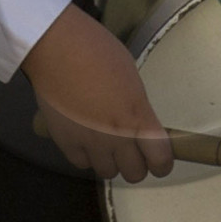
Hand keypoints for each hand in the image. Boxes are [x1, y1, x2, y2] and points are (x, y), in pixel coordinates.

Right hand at [24, 4, 172, 183]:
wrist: (58, 47)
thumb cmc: (98, 51)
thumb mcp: (131, 78)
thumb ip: (137, 107)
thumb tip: (137, 122)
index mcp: (138, 116)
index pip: (160, 160)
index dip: (162, 164)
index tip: (159, 160)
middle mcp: (117, 136)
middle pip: (135, 174)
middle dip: (136, 164)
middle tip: (130, 150)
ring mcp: (89, 142)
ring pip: (108, 173)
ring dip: (110, 161)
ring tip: (104, 143)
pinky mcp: (65, 142)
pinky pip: (82, 163)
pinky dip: (85, 156)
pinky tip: (84, 140)